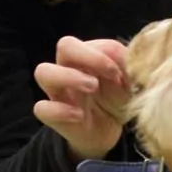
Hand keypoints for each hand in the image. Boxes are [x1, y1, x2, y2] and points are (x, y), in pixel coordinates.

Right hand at [34, 37, 128, 161]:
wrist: (110, 131)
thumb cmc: (116, 99)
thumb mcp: (129, 82)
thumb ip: (128, 64)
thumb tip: (123, 54)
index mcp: (86, 55)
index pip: (93, 40)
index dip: (103, 53)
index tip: (119, 71)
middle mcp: (69, 68)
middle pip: (64, 45)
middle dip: (87, 56)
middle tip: (110, 74)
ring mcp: (58, 91)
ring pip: (43, 72)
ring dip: (68, 76)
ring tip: (92, 87)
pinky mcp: (53, 115)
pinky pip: (41, 108)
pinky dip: (59, 111)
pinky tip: (79, 116)